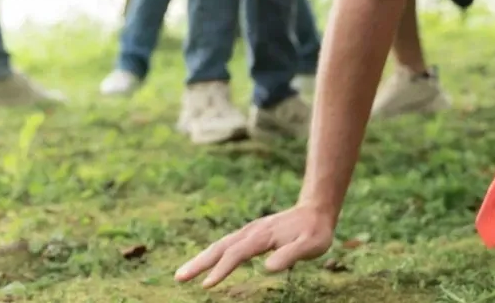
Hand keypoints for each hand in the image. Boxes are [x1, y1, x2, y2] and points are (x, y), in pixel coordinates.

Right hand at [174, 205, 334, 288]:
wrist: (316, 210)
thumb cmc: (315, 231)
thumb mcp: (311, 245)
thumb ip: (291, 254)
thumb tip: (268, 267)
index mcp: (263, 236)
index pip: (237, 253)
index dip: (222, 269)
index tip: (206, 284)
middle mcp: (251, 232)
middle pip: (220, 247)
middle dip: (199, 263)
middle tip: (179, 278)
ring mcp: (249, 232)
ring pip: (220, 245)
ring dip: (200, 259)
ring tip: (182, 274)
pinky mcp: (250, 234)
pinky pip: (226, 245)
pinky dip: (212, 254)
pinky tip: (204, 263)